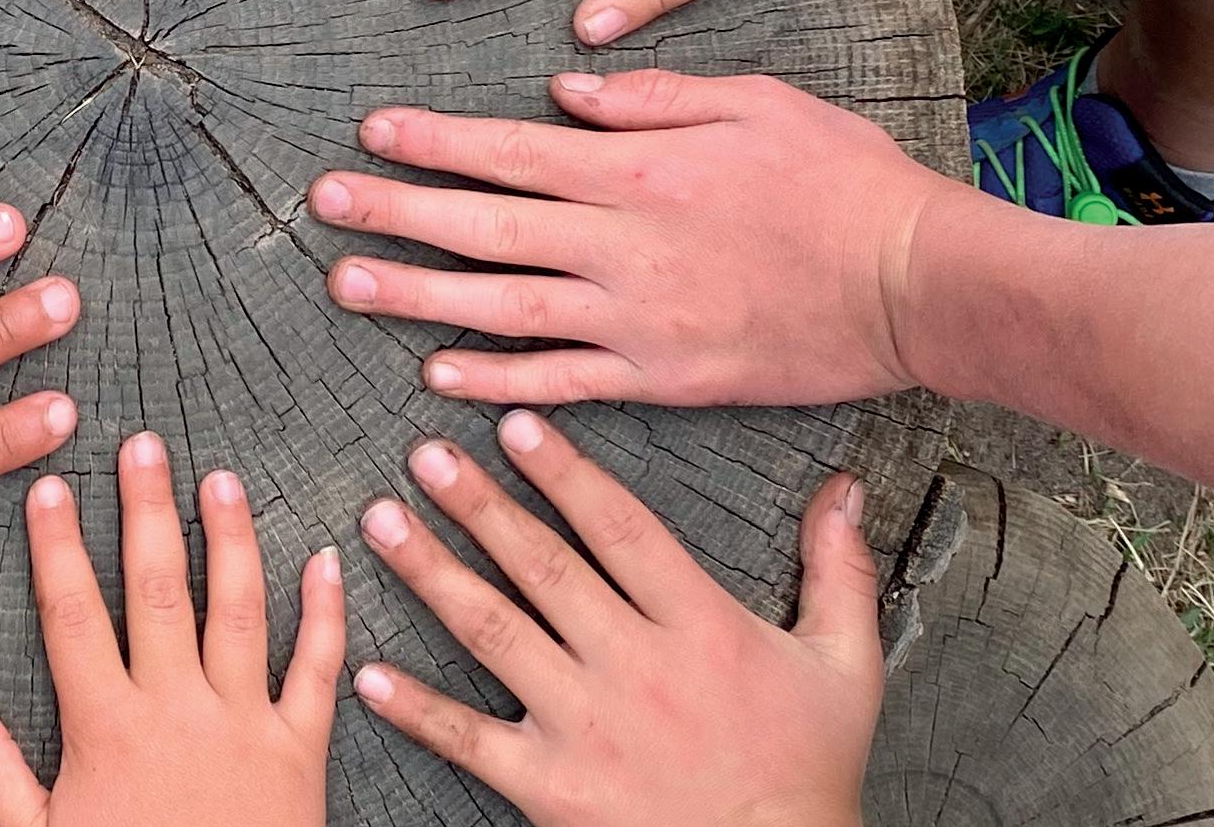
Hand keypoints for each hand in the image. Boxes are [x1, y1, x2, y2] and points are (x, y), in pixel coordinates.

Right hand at [0, 431, 343, 825]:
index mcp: (106, 729)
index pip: (73, 615)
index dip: (59, 547)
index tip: (51, 487)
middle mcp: (177, 711)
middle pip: (158, 590)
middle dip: (147, 511)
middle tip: (144, 444)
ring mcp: (246, 726)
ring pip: (240, 611)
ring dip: (233, 538)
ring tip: (223, 478)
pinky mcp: (302, 753)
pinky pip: (317, 670)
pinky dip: (325, 613)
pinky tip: (328, 559)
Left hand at [311, 70, 963, 407]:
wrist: (918, 284)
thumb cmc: (844, 181)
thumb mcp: (754, 102)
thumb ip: (652, 96)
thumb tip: (565, 91)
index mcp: (640, 168)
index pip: (511, 149)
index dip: (434, 142)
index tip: (371, 133)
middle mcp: (621, 245)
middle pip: (485, 225)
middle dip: (397, 212)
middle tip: (323, 204)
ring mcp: (637, 320)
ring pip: (501, 307)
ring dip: (418, 297)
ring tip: (347, 285)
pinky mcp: (662, 377)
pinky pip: (560, 381)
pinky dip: (495, 379)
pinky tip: (436, 374)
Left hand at [357, 411, 880, 826]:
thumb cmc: (807, 771)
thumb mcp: (844, 665)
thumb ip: (836, 570)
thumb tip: (844, 490)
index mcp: (701, 628)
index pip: (622, 530)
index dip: (567, 474)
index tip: (517, 427)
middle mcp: (636, 667)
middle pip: (545, 568)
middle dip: (480, 505)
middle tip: (425, 454)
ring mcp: (586, 726)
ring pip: (496, 633)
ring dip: (432, 574)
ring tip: (383, 523)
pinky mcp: (551, 786)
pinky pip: (471, 739)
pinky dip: (417, 707)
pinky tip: (368, 670)